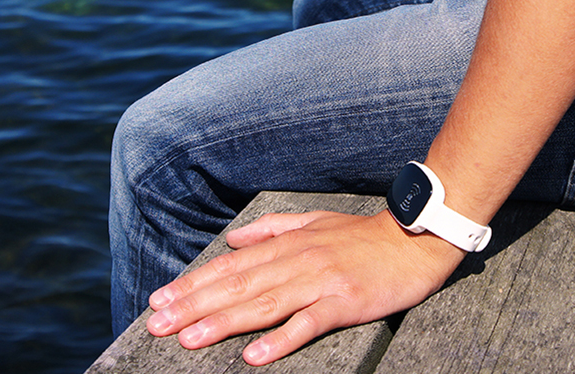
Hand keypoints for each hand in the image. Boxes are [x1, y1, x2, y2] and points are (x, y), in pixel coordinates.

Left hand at [145, 209, 465, 365]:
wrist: (416, 239)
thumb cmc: (364, 236)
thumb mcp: (314, 221)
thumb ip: (273, 228)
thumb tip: (234, 238)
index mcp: (288, 243)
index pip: (231, 265)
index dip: (194, 283)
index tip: (160, 300)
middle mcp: (298, 260)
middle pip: (238, 285)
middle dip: (194, 306)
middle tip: (158, 324)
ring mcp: (321, 281)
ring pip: (264, 303)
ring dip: (224, 322)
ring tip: (190, 340)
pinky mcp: (346, 302)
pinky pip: (308, 323)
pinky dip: (280, 339)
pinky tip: (254, 354)